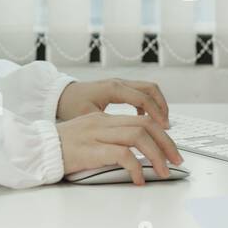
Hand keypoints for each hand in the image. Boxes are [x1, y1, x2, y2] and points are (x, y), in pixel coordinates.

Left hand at [56, 78, 170, 128]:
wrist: (59, 95)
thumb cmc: (70, 106)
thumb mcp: (87, 118)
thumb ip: (107, 126)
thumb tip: (124, 144)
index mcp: (113, 89)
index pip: (143, 98)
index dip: (156, 113)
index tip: (164, 128)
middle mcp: (119, 83)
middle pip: (151, 90)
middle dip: (163, 108)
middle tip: (168, 128)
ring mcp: (120, 84)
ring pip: (148, 89)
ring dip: (158, 105)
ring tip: (162, 125)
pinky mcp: (118, 88)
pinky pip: (141, 92)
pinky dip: (149, 104)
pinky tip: (146, 120)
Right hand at [56, 112, 183, 185]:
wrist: (34, 150)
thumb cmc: (58, 149)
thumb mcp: (87, 138)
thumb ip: (108, 141)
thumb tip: (133, 157)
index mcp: (104, 119)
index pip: (142, 121)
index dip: (162, 135)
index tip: (172, 151)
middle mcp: (103, 123)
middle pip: (146, 125)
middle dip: (167, 144)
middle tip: (176, 161)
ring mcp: (97, 134)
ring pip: (138, 136)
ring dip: (156, 155)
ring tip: (163, 172)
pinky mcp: (90, 150)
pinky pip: (122, 155)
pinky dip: (136, 167)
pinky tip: (139, 179)